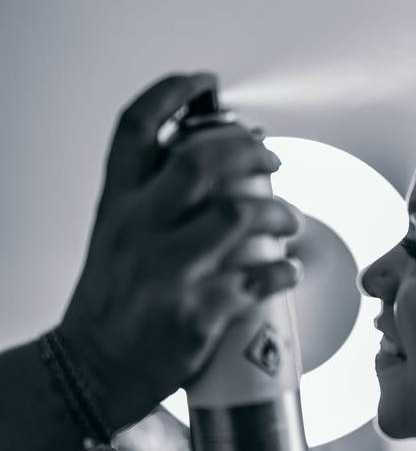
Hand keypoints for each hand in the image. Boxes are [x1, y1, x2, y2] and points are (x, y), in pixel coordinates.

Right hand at [58, 73, 304, 430]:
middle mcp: (139, 229)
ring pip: (239, 214)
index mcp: (118, 204)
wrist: (90, 368)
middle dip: (249, 151)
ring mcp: (168, 270)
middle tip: (273, 159)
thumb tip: (216, 163)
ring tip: (290, 220)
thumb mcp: (117, 234)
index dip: (172, 94)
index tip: (206, 82)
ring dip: (279, 211)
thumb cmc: (113, 299)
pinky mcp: (196, 311)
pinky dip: (284, 271)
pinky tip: (289, 270)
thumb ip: (155, 196)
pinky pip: (258, 279)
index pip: (135, 128)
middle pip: (201, 161)